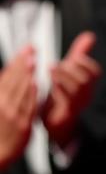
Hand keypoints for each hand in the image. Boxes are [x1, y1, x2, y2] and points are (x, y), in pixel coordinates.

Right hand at [0, 47, 36, 169]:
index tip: (24, 50)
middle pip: (13, 80)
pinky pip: (27, 107)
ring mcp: (12, 115)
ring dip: (26, 75)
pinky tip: (35, 84)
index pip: (6, 77)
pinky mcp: (22, 125)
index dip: (15, 62)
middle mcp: (2, 105)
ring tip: (32, 60)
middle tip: (30, 49)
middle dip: (22, 63)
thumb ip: (3, 91)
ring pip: (20, 91)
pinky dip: (30, 95)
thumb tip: (9, 73)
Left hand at [41, 31, 101, 147]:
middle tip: (57, 64)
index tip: (73, 57)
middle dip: (72, 68)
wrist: (58, 122)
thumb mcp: (72, 71)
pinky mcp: (66, 113)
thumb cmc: (64, 95)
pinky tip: (49, 83)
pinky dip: (58, 89)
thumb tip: (90, 36)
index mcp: (88, 84)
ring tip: (51, 69)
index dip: (85, 62)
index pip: (94, 71)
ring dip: (63, 76)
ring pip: (77, 89)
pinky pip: (66, 101)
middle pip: (87, 79)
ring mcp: (78, 104)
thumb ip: (81, 54)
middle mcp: (86, 94)